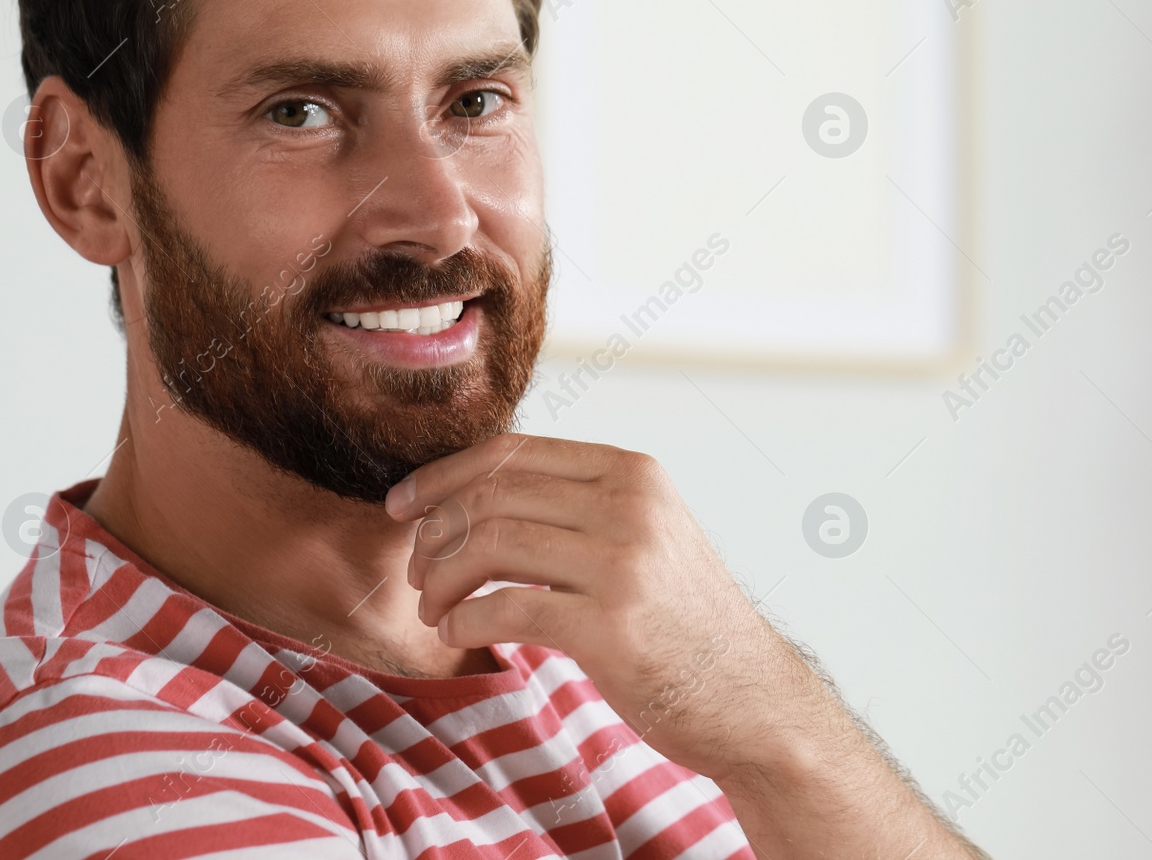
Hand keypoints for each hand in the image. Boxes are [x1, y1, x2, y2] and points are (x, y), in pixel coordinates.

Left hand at [383, 432, 798, 781]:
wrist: (750, 698)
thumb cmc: (682, 623)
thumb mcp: (647, 535)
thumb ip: (579, 506)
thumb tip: (473, 494)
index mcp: (633, 474)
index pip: (512, 452)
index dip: (442, 476)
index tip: (401, 506)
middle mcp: (631, 506)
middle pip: (492, 496)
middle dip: (434, 533)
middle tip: (415, 574)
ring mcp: (624, 564)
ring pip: (490, 545)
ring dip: (441, 580)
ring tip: (433, 609)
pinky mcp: (611, 627)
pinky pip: (505, 610)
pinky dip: (464, 621)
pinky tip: (457, 634)